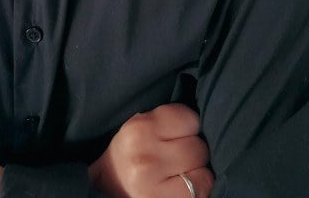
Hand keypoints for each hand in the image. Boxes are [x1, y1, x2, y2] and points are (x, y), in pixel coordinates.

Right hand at [88, 104, 213, 197]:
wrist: (105, 185)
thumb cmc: (128, 154)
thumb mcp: (138, 127)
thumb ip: (164, 120)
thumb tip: (199, 121)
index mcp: (139, 128)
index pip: (189, 118)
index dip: (188, 127)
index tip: (179, 134)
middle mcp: (145, 155)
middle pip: (198, 146)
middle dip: (193, 151)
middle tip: (177, 157)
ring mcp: (153, 184)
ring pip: (203, 170)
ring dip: (196, 172)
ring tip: (179, 172)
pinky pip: (201, 190)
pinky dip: (198, 188)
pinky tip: (182, 187)